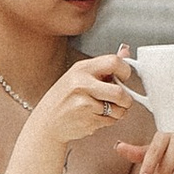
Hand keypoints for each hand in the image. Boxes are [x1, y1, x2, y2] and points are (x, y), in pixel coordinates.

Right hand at [17, 45, 143, 157]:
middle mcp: (82, 85)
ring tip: (107, 109)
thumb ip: (104, 65)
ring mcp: (84, 104)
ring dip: (118, 112)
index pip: (114, 62)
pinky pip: (110, 121)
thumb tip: (125, 51)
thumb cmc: (64, 97)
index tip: (124, 77)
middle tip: (123, 100)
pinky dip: (108, 120)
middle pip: (119, 92)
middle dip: (126, 99)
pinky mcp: (87, 121)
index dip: (125, 71)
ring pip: (118, 110)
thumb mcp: (79, 75)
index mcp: (82, 69)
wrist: (47, 121)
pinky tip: (96, 116)